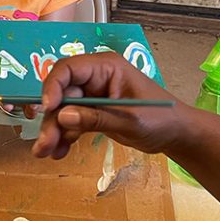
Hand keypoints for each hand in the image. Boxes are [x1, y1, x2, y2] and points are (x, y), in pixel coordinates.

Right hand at [32, 53, 187, 160]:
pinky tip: (59, 153)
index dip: (53, 86)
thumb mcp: (129, 120)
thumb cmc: (161, 119)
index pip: (68, 69)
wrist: (177, 134)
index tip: (46, 108)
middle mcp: (94, 77)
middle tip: (42, 144)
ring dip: (53, 130)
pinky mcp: (92, 112)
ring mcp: (92, 95)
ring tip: (46, 153)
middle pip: (61, 93)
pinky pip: (71, 121)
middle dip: (51, 118)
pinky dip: (63, 136)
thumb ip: (97, 118)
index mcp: (105, 67)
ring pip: (62, 109)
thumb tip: (63, 116)